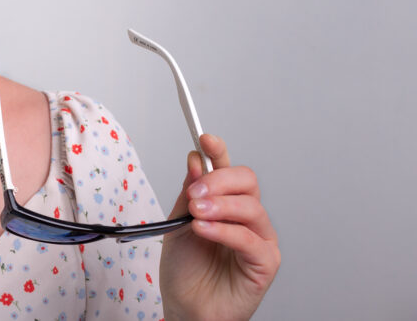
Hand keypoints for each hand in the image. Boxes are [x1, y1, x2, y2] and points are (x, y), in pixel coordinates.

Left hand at [159, 134, 279, 320]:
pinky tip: (204, 230)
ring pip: (251, 207)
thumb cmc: (185, 269)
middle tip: (194, 192)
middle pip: (247, 181)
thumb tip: (196, 159)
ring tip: (196, 214)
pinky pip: (251, 239)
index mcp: (226, 203)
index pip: (229, 169)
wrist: (185, 307)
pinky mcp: (264, 263)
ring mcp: (259, 239)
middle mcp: (246, 217)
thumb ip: (189, 191)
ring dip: (220, 205)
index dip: (219, 151)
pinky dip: (225, 231)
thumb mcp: (178, 222)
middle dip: (219, 180)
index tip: (205, 138)